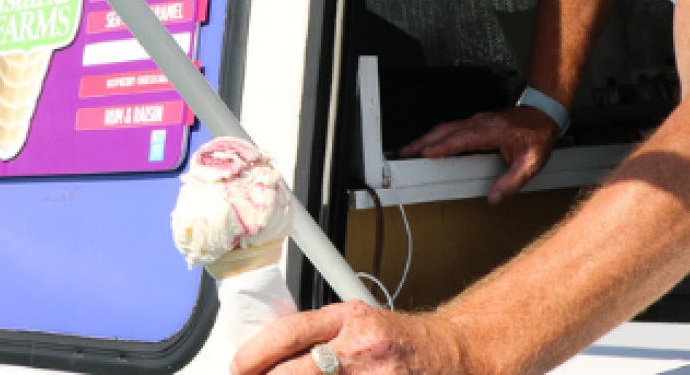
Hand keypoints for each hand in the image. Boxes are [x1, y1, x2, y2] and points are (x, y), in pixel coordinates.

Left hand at [231, 302, 477, 374]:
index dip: (254, 354)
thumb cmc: (400, 342)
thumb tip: (268, 355)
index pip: (288, 333)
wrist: (451, 354)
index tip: (238, 367)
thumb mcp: (358, 322)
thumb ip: (319, 335)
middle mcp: (360, 347)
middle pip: (293, 372)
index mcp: (348, 319)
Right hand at [398, 106, 557, 202]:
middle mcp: (481, 123)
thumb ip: (513, 181)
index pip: (463, 137)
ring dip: (427, 138)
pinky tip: (430, 143)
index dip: (444, 146)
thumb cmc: (537, 136)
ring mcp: (477, 121)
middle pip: (446, 129)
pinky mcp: (476, 123)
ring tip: (410, 150)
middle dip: (424, 141)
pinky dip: (437, 135)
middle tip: (405, 152)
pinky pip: (452, 127)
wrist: (543, 115)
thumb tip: (494, 197)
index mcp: (492, 131)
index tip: (427, 153)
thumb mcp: (532, 163)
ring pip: (446, 127)